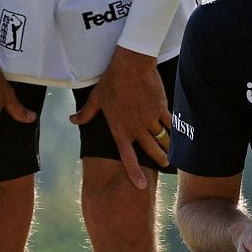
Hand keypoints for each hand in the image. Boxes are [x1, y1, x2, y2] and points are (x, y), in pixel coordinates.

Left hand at [69, 46, 166, 189]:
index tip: (140, 186)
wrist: (131, 65)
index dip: (134, 174)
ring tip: (171, 151)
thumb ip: (86, 113)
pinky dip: (175, 131)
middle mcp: (136, 129)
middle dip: (160, 159)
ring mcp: (150, 120)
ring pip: (163, 140)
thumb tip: (73, 120)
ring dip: (169, 148)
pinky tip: (179, 134)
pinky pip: (171, 125)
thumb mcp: (96, 98)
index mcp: (120, 130)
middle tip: (165, 162)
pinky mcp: (161, 109)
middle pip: (152, 152)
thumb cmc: (112, 81)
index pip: (127, 158)